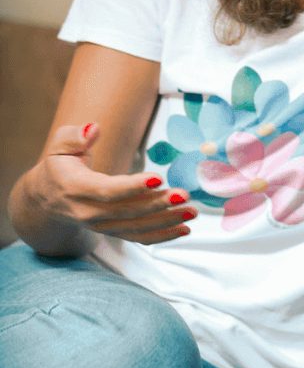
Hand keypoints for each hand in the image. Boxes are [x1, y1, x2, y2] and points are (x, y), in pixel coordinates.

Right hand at [30, 123, 196, 243]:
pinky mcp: (113, 232)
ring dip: (166, 221)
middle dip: (158, 205)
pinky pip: (139, 238)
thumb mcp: (60, 147)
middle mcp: (89, 212)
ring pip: (136, 228)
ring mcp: (102, 226)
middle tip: (184, 195)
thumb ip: (74, 137)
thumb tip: (93, 129)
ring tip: (191, 211)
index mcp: (76, 189)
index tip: (158, 178)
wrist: (48, 200)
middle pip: (127, 211)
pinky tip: (185, 229)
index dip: (133, 187)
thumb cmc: (60, 166)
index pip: (107, 191)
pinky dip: (163, 236)